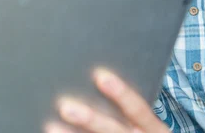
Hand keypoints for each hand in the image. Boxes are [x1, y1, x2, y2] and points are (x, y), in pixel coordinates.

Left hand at [45, 69, 169, 132]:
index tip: (101, 76)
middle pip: (113, 129)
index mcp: (153, 128)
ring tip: (51, 126)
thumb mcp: (145, 121)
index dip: (121, 93)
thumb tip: (95, 76)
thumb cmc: (140, 129)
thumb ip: (126, 104)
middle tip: (65, 106)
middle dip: (90, 118)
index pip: (138, 109)